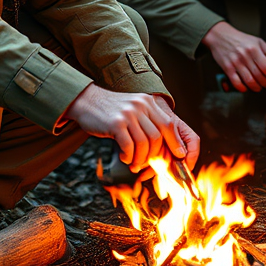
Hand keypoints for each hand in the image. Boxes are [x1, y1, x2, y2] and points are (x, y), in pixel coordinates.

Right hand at [66, 85, 199, 173]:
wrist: (86, 101)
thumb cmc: (111, 110)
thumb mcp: (134, 109)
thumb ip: (148, 122)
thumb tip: (163, 147)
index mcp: (149, 103)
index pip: (169, 124)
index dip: (175, 143)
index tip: (179, 156)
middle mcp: (141, 106)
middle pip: (158, 137)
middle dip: (155, 155)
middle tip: (148, 164)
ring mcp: (128, 114)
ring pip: (144, 144)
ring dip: (140, 159)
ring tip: (134, 164)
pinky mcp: (115, 123)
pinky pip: (129, 146)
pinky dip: (128, 156)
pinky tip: (125, 157)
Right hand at [202, 21, 265, 91]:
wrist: (220, 36)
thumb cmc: (240, 39)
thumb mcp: (257, 42)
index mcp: (254, 49)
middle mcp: (245, 56)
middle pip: (260, 76)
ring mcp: (236, 63)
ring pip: (249, 81)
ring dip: (256, 87)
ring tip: (259, 87)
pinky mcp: (227, 68)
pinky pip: (236, 82)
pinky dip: (242, 88)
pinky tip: (246, 87)